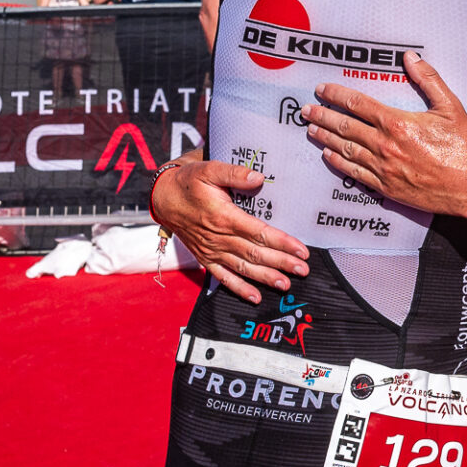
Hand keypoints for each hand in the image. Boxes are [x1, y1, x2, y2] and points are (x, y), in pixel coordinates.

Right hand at [151, 161, 309, 303]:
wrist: (163, 197)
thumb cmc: (189, 182)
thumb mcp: (209, 169)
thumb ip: (234, 173)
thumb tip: (258, 177)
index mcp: (223, 216)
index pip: (259, 233)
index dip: (282, 242)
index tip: (301, 250)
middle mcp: (219, 237)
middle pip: (255, 254)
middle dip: (281, 263)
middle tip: (303, 270)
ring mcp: (211, 250)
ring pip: (243, 268)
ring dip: (266, 277)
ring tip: (286, 284)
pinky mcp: (205, 258)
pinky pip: (223, 277)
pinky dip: (239, 288)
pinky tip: (255, 297)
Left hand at [303, 52, 466, 221]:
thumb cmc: (464, 148)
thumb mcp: (450, 107)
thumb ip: (429, 80)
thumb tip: (411, 58)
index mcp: (398, 123)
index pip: (358, 104)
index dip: (336, 95)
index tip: (322, 90)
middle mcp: (385, 146)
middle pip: (345, 127)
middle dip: (323, 116)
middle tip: (306, 110)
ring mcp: (384, 168)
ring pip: (346, 150)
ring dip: (326, 138)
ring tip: (311, 130)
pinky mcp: (387, 187)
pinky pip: (355, 174)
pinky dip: (338, 163)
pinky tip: (328, 156)